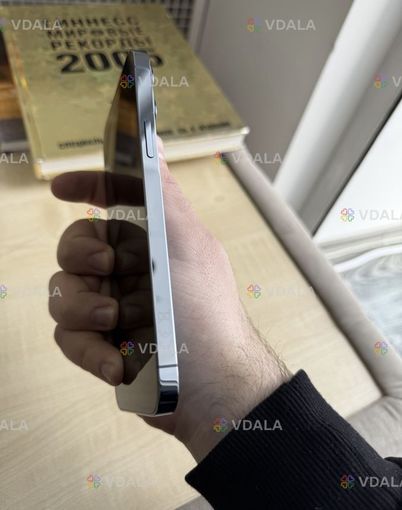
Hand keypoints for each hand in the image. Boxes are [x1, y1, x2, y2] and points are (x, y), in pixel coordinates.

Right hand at [49, 142, 290, 461]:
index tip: (61, 187)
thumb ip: (163, 197)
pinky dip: (88, 350)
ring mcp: (112, 307)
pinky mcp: (101, 345)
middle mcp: (127, 270)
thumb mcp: (190, 246)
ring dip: (83, 310)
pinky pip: (68, 337)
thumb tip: (152, 147)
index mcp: (148, 241)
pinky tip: (116, 364)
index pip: (110, 203)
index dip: (86, 188)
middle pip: (73, 248)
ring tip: (115, 325)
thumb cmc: (207, 312)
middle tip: (106, 271)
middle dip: (80, 258)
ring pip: (62, 293)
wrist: (211, 388)